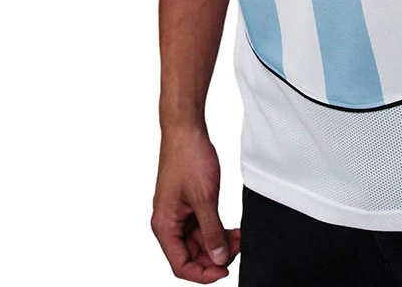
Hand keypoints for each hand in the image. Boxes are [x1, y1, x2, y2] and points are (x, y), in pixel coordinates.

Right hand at [150, 125, 240, 281]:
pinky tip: (230, 230)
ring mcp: (177, 213)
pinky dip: (215, 230)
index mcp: (164, 225)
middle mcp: (168, 222)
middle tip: (237, 248)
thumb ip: (212, 231)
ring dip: (217, 243)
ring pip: (197, 242)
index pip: (181, 265)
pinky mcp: (186, 205)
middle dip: (214, 256)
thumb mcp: (205, 198)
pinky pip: (200, 227)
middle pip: (190, 255)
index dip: (203, 273)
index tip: (225, 270)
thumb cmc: (188, 157)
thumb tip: (219, 258)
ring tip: (237, 237)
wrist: (186, 129)